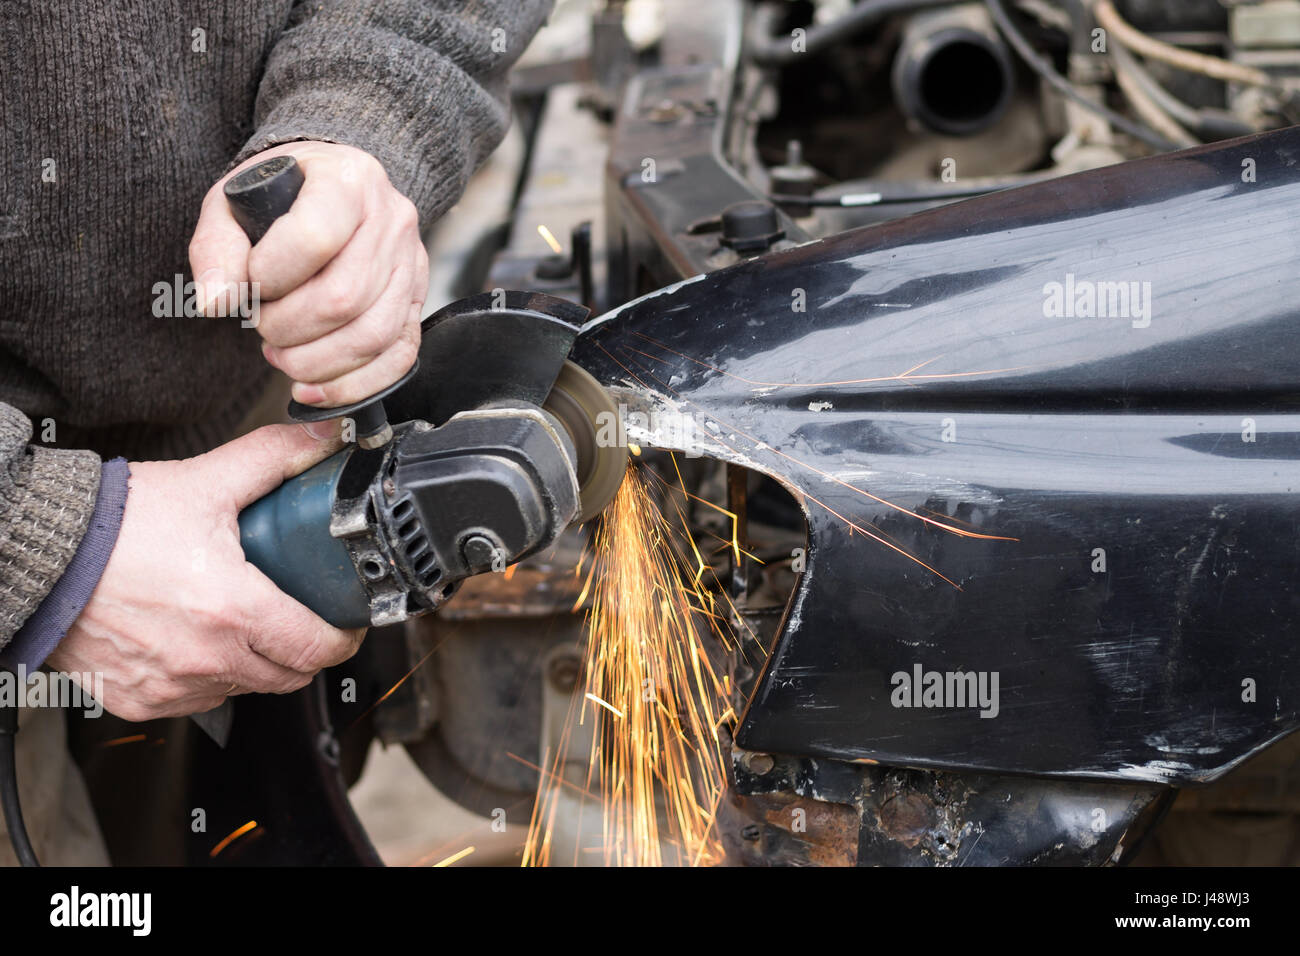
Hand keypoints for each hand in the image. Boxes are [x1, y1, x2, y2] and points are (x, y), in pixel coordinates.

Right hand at [48, 424, 364, 721]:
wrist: (38, 554)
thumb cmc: (115, 525)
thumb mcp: (207, 482)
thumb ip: (274, 457)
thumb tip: (325, 438)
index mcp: (232, 610)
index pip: (316, 648)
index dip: (341, 638)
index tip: (344, 624)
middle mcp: (205, 659)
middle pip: (288, 677)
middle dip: (303, 650)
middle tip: (300, 617)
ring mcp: (170, 687)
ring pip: (244, 690)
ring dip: (255, 663)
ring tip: (244, 621)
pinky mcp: (138, 701)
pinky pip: (195, 701)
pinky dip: (208, 676)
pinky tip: (199, 639)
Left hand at [189, 141, 427, 409]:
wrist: (330, 189)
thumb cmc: (280, 197)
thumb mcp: (233, 204)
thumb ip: (217, 251)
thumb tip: (217, 303)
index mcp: (346, 181)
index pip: (315, 239)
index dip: (273, 276)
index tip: (251, 284)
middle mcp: (390, 220)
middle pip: (344, 298)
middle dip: (289, 327)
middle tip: (262, 325)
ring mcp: (411, 264)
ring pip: (372, 335)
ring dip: (316, 361)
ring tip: (282, 354)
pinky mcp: (417, 301)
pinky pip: (399, 356)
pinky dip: (354, 384)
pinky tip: (315, 389)